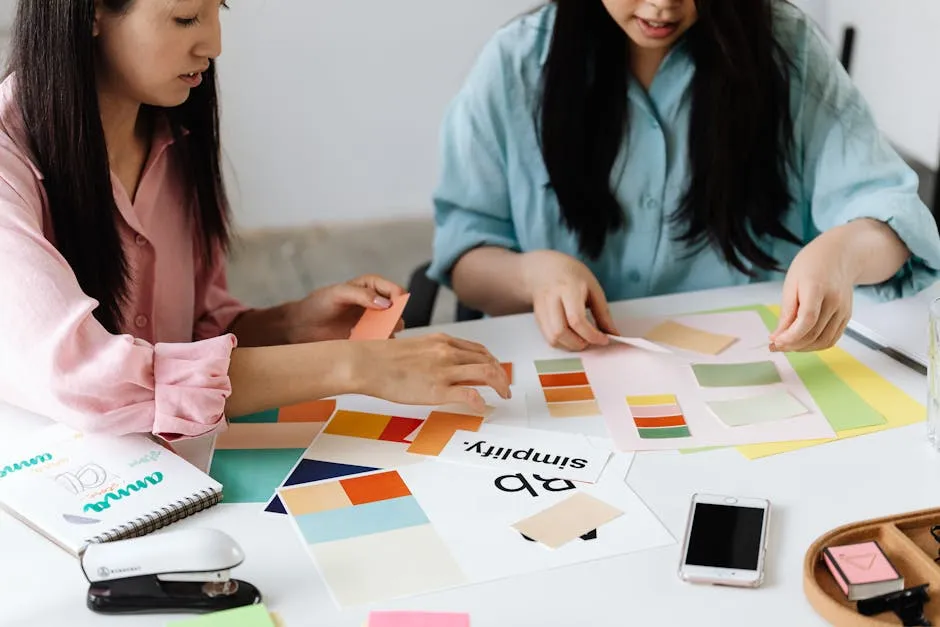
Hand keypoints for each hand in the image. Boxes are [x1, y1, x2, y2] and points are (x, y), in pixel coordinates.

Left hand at [287, 275, 405, 342]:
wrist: (303, 326)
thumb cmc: (318, 304)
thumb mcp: (338, 294)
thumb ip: (362, 295)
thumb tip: (386, 303)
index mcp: (371, 286)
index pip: (394, 290)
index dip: (397, 299)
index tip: (392, 308)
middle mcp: (376, 303)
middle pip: (397, 311)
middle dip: (395, 318)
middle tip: (386, 326)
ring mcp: (372, 321)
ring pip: (392, 327)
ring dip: (388, 332)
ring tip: (377, 337)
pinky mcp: (367, 337)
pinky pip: (381, 341)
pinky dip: (380, 343)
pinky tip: (370, 345)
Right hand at [349, 333, 510, 411]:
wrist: (367, 364)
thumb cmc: (383, 359)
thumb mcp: (416, 348)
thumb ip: (434, 354)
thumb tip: (445, 366)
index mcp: (442, 341)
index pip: (478, 349)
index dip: (491, 361)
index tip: (495, 371)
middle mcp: (447, 352)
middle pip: (487, 360)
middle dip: (501, 374)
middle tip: (505, 387)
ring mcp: (444, 371)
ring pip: (485, 373)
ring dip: (499, 385)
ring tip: (503, 395)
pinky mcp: (438, 390)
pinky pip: (469, 395)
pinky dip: (480, 401)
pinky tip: (482, 408)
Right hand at [520, 250, 619, 350]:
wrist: (544, 270)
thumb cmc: (571, 276)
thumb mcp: (593, 288)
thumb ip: (603, 313)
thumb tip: (613, 334)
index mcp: (568, 289)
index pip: (576, 319)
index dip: (591, 334)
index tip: (603, 339)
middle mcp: (551, 299)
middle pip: (560, 332)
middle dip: (579, 343)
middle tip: (591, 341)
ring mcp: (542, 310)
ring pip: (552, 338)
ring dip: (570, 346)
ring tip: (582, 340)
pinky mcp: (537, 319)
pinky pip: (548, 338)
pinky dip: (562, 343)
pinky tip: (571, 337)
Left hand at [770, 238, 853, 351]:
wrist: (840, 255)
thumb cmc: (811, 266)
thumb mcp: (791, 282)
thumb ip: (786, 310)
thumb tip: (778, 335)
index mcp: (817, 288)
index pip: (808, 319)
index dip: (791, 335)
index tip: (775, 341)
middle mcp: (835, 301)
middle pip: (815, 333)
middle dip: (792, 345)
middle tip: (774, 346)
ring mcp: (843, 310)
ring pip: (824, 341)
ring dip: (803, 348)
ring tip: (786, 345)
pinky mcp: (847, 316)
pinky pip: (832, 338)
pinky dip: (815, 345)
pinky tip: (801, 342)